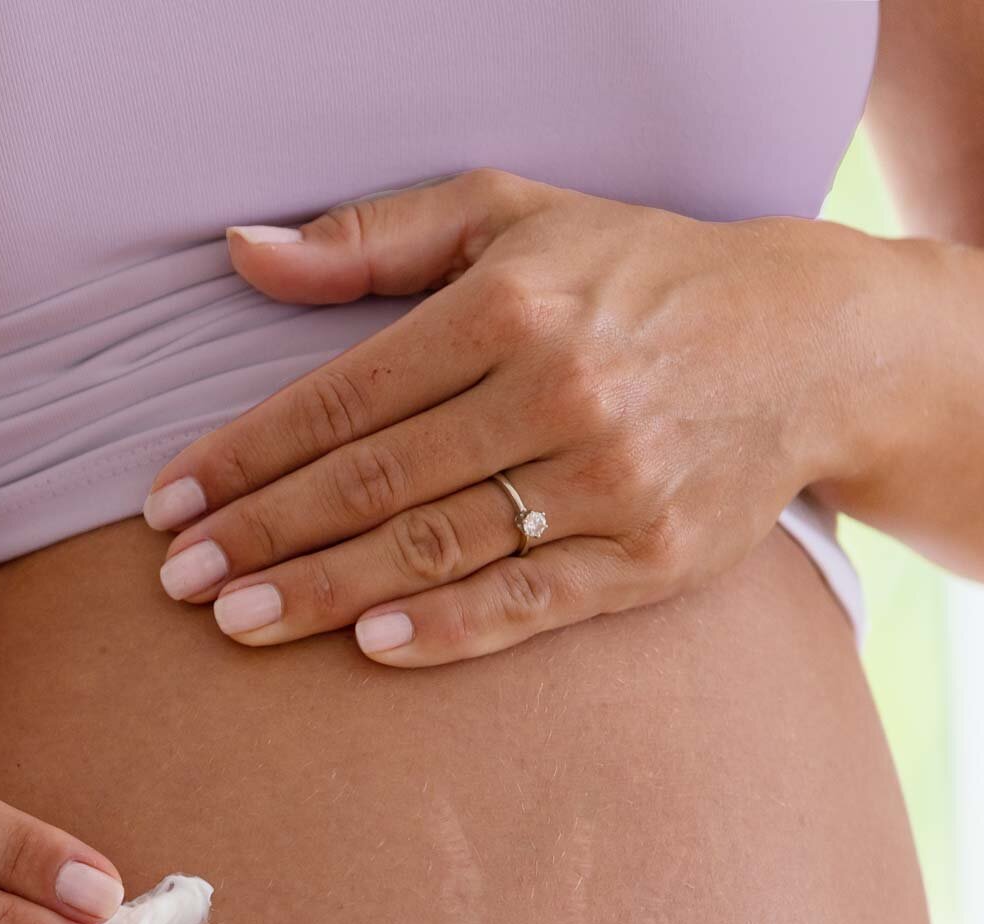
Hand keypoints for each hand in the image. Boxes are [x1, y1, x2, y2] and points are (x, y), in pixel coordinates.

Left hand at [142, 170, 840, 664]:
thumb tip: (240, 254)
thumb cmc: (634, 274)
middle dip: (263, 535)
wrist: (814, 343)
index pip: (342, 398)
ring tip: (236, 621)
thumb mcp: (508, 216)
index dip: (244, 456)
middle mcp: (557, 392)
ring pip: (437, 547)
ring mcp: (610, 480)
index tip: (169, 502)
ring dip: (325, 591)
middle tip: (178, 581)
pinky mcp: (654, 554)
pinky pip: (530, 601)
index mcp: (508, 306)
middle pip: (374, 482)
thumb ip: (370, 240)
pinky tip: (369, 647)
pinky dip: (449, 629)